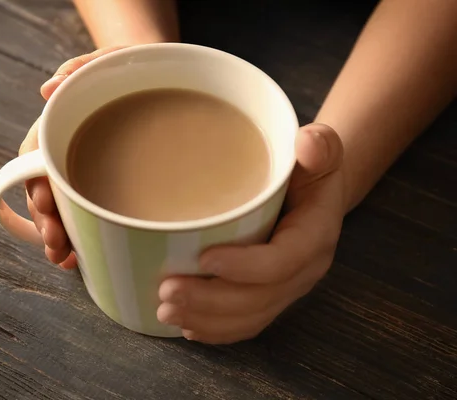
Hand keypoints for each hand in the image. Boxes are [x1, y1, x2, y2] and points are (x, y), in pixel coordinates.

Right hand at [19, 47, 124, 267]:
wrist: (156, 77)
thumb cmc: (129, 67)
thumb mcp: (109, 60)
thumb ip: (81, 68)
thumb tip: (48, 89)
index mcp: (60, 123)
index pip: (36, 155)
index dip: (35, 181)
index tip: (44, 201)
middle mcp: (67, 150)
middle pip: (44, 189)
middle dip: (46, 220)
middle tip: (56, 244)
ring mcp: (85, 170)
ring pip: (62, 208)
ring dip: (58, 236)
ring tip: (65, 259)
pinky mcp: (104, 185)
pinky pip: (86, 214)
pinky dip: (81, 236)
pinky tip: (81, 256)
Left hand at [157, 123, 344, 344]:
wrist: (316, 196)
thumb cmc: (310, 170)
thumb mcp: (320, 152)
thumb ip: (319, 146)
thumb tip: (307, 143)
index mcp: (314, 236)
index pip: (281, 262)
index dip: (243, 266)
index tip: (203, 258)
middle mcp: (303, 271)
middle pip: (258, 299)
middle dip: (211, 300)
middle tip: (166, 290)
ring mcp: (288, 289)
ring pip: (249, 317)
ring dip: (206, 319)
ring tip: (165, 310)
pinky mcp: (272, 297)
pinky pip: (247, 323)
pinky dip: (217, 330)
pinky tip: (187, 326)